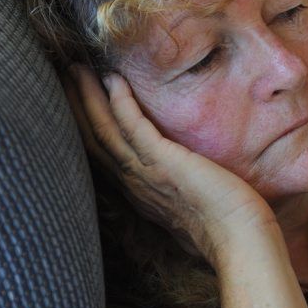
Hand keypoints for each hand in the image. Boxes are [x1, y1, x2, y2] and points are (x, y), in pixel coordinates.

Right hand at [62, 64, 277, 266]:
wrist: (241, 238)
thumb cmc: (227, 226)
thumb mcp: (193, 206)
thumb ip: (180, 194)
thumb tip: (188, 188)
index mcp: (140, 193)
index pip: (104, 156)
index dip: (89, 128)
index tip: (79, 102)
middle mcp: (135, 183)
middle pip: (93, 139)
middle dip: (77, 107)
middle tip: (66, 74)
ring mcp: (146, 172)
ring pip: (103, 130)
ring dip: (88, 97)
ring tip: (76, 69)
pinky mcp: (163, 160)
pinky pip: (132, 125)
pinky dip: (119, 101)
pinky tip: (113, 79)